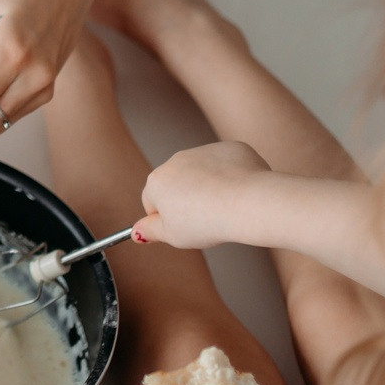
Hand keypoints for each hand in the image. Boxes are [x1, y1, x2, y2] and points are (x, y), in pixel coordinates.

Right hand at [136, 141, 273, 249]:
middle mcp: (176, 160)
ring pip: (203, 172)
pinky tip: (239, 193)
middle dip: (187, 199)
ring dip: (209, 186)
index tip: (183, 228)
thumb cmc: (207, 222)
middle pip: (177, 183)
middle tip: (205, 220)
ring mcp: (204, 151)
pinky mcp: (230, 148)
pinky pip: (227, 164)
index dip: (166, 219)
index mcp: (157, 181)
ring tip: (224, 208)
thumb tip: (137, 231)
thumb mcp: (172, 236)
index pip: (152, 202)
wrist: (247, 202)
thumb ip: (151, 231)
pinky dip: (231, 176)